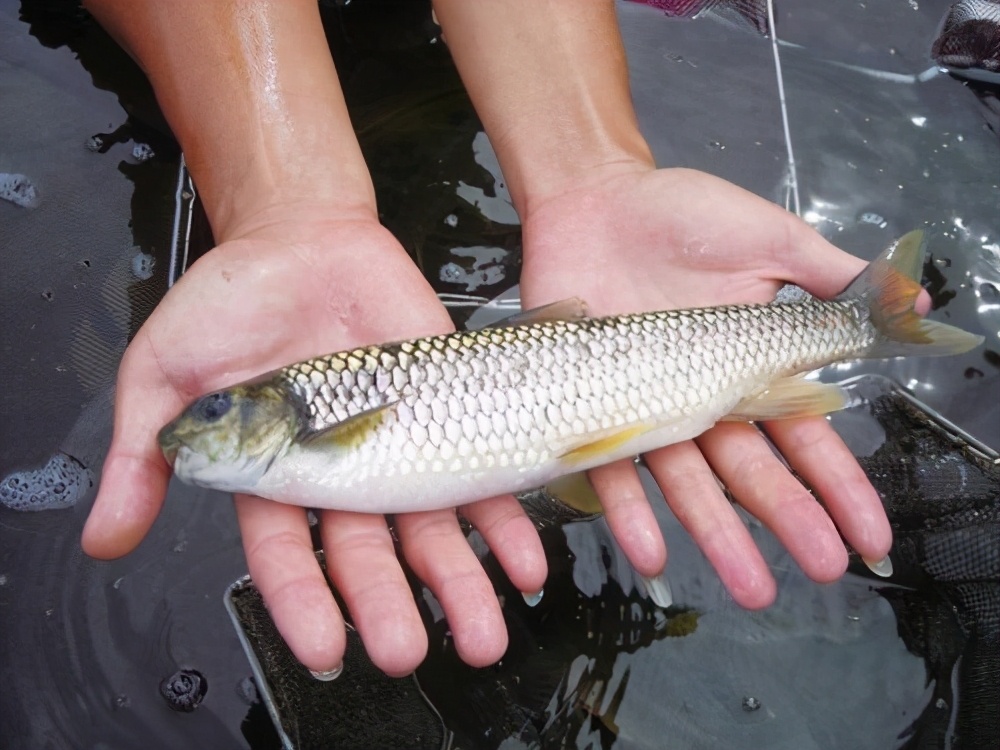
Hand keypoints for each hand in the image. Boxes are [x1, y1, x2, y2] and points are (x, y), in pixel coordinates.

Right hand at [82, 210, 545, 674]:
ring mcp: (397, 446)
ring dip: (458, 584)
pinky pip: (479, 473)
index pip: (286, 555)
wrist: (302, 237)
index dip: (303, 601)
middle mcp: (341, 474)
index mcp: (273, 476)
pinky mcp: (446, 412)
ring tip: (482, 636)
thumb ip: (143, 453)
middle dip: (387, 604)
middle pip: (367, 554)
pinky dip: (503, 520)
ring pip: (430, 529)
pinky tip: (524, 564)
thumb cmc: (229, 302)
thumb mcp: (164, 371)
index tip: (325, 645)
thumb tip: (103, 541)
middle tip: (405, 651)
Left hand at [520, 166, 897, 605]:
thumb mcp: (769, 238)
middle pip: (753, 470)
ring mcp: (648, 407)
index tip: (868, 534)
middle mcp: (703, 397)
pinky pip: (610, 467)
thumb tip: (914, 303)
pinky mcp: (592, 406)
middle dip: (790, 519)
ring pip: (690, 484)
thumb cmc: (682, 214)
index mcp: (750, 365)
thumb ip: (831, 275)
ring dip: (719, 535)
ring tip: (749, 586)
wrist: (594, 197)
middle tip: (824, 570)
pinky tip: (651, 552)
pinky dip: (630, 511)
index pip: (804, 435)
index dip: (836, 483)